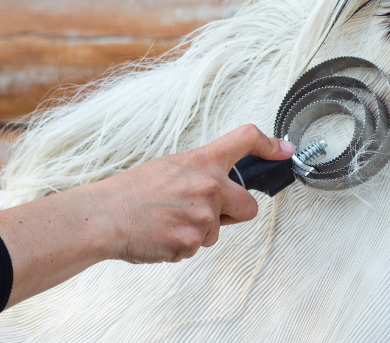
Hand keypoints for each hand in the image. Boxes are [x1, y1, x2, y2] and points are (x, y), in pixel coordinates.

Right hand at [92, 124, 294, 263]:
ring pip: (217, 232)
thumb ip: (199, 174)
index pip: (244, 140)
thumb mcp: (170, 167)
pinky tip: (160, 234)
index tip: (284, 150)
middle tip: (203, 212)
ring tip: (167, 221)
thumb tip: (216, 186)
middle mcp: (210, 187)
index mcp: (203, 162)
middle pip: (248, 207)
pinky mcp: (193, 242)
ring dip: (198, 231)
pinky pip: (196, 248)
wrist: (105, 217)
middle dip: (232, 214)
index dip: (270, 144)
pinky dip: (181, 245)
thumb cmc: (130, 192)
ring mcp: (204, 216)